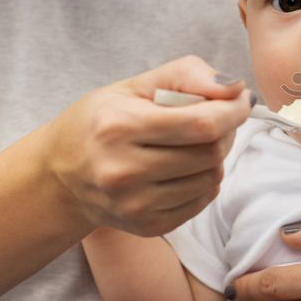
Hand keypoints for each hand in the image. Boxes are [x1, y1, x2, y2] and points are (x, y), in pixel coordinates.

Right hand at [43, 55, 252, 235]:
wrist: (59, 175)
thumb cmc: (102, 121)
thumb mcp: (136, 85)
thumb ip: (187, 75)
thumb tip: (236, 89)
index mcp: (119, 126)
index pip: (202, 124)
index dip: (233, 111)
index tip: (241, 100)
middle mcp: (123, 170)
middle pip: (211, 153)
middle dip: (226, 132)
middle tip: (215, 120)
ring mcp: (134, 204)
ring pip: (211, 178)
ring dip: (215, 157)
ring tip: (193, 144)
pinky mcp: (146, 225)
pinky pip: (202, 201)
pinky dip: (204, 181)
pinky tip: (183, 168)